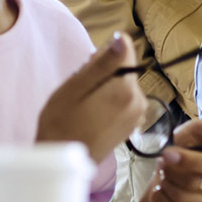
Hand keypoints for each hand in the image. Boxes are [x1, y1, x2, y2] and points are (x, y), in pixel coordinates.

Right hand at [36, 33, 146, 161]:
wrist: (63, 162)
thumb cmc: (61, 123)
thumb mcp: (75, 88)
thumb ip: (102, 63)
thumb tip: (124, 38)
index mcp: (127, 89)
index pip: (124, 52)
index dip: (102, 57)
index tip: (85, 73)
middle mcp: (140, 100)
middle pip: (123, 69)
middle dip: (102, 74)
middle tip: (80, 93)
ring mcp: (138, 114)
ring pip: (122, 84)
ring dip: (103, 88)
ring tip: (84, 106)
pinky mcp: (133, 123)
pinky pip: (122, 100)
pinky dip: (107, 101)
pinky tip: (91, 114)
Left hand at [140, 119, 201, 201]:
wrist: (169, 179)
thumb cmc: (183, 151)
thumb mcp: (189, 133)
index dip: (189, 160)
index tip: (168, 153)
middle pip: (198, 183)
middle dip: (173, 173)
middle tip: (162, 164)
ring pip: (187, 200)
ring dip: (167, 187)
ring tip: (162, 178)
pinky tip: (160, 195)